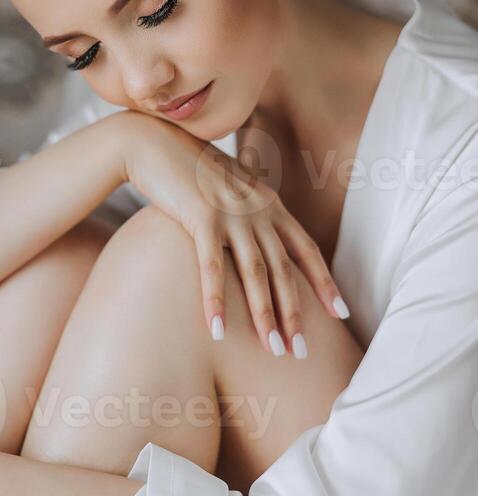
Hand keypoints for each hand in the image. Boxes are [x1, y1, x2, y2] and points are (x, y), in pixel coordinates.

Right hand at [123, 113, 348, 356]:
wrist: (154, 143)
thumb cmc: (188, 170)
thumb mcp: (229, 188)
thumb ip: (248, 211)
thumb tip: (258, 239)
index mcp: (269, 203)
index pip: (306, 249)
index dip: (323, 283)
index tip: (342, 315)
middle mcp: (258, 208)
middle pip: (284, 269)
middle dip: (294, 314)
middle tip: (300, 352)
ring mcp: (232, 212)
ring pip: (256, 273)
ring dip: (265, 315)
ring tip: (272, 350)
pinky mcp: (202, 217)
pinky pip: (213, 268)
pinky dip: (216, 301)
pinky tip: (217, 331)